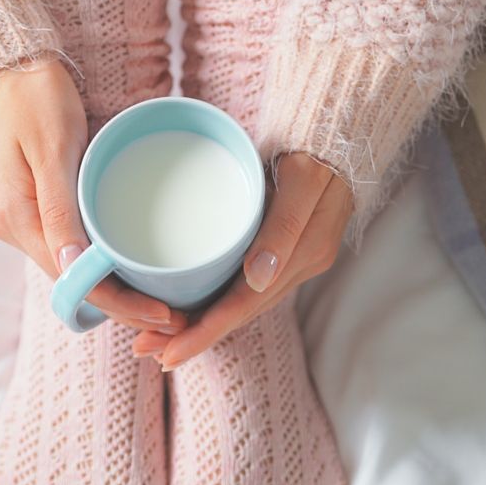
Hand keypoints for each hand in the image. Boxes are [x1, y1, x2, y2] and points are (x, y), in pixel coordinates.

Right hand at [0, 59, 185, 333]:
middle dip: (123, 306)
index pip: (74, 280)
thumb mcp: (53, 148)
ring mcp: (21, 221)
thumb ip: (61, 209)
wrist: (8, 65)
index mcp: (16, 219)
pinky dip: (101, 266)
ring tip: (160, 303)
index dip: (120, 304)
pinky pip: (70, 249)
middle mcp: (14, 229)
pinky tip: (130, 271)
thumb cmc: (33, 95)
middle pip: (74, 284)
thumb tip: (73, 266)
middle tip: (173, 318)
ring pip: (74, 271)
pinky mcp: (32, 209)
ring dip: (114, 290)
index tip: (163, 314)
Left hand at [132, 152, 352, 367]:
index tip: (168, 353)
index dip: (206, 332)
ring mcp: (289, 261)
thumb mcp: (305, 179)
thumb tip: (258, 277)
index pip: (246, 305)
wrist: (339, 130)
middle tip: (145, 350)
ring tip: (156, 342)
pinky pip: (243, 289)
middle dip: (192, 337)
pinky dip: (213, 304)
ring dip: (198, 326)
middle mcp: (296, 266)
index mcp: (303, 254)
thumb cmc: (318, 148)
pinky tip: (188, 311)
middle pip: (238, 314)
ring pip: (239, 306)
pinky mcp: (280, 252)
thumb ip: (284, 226)